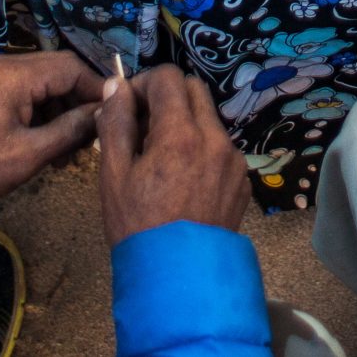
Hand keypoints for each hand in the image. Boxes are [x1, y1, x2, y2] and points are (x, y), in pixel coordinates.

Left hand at [0, 52, 104, 209]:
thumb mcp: (28, 154)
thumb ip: (70, 129)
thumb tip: (103, 111)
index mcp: (14, 74)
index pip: (72, 67)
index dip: (96, 90)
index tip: (112, 117)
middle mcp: (3, 64)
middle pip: (57, 71)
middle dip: (78, 102)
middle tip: (90, 138)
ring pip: (41, 83)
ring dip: (59, 111)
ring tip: (66, 152)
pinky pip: (22, 92)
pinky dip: (38, 112)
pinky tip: (44, 144)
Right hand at [97, 66, 251, 245]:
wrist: (177, 279)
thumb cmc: (138, 225)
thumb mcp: (114, 174)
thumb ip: (116, 122)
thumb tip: (117, 86)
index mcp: (181, 133)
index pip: (168, 78)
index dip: (143, 84)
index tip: (128, 107)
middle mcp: (215, 138)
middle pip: (194, 91)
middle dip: (167, 98)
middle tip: (143, 128)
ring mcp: (233, 160)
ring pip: (209, 119)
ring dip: (185, 123)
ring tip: (161, 159)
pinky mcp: (242, 180)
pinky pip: (221, 148)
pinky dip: (201, 149)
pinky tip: (183, 181)